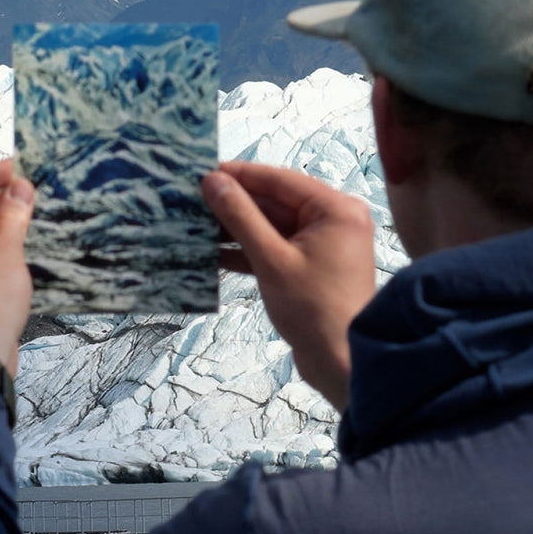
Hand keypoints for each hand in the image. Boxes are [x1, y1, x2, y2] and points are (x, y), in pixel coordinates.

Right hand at [201, 160, 375, 410]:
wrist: (342, 362)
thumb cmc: (311, 306)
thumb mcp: (271, 259)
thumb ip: (240, 216)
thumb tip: (212, 180)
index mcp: (335, 209)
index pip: (279, 180)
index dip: (239, 175)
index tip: (201, 171)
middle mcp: (333, 220)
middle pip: (275, 203)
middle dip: (233, 204)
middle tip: (190, 199)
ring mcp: (322, 245)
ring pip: (271, 227)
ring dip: (235, 229)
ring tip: (193, 224)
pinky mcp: (310, 267)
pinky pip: (275, 248)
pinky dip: (247, 251)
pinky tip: (211, 253)